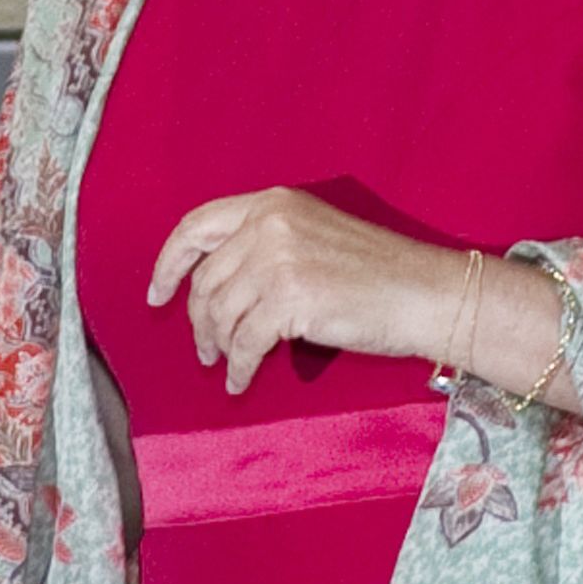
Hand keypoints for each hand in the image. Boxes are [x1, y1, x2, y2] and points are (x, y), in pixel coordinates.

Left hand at [149, 188, 459, 395]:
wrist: (425, 291)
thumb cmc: (380, 272)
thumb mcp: (314, 234)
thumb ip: (265, 246)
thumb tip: (214, 288)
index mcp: (274, 203)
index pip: (197, 226)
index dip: (169, 264)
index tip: (157, 293)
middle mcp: (270, 224)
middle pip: (206, 281)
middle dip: (199, 322)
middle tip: (205, 348)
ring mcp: (278, 260)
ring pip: (220, 315)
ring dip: (219, 347)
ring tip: (229, 364)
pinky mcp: (289, 299)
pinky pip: (244, 344)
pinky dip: (239, 368)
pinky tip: (243, 380)